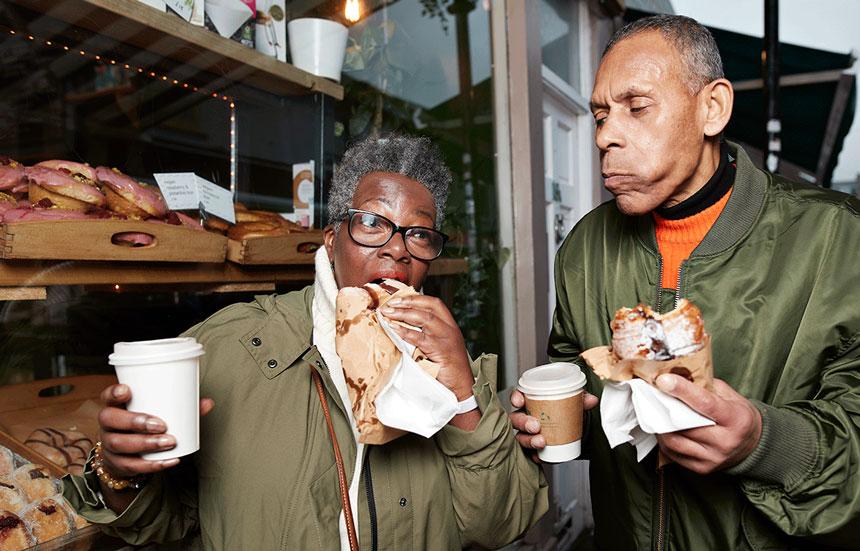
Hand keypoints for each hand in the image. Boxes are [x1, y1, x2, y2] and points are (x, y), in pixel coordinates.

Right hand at [98, 384, 214, 477]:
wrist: (128, 456)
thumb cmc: (145, 426)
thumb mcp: (157, 413)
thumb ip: (182, 407)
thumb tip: (208, 403)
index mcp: (116, 406)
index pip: (107, 396)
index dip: (114, 392)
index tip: (128, 390)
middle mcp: (107, 425)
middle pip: (110, 419)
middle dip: (135, 421)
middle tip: (162, 425)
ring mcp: (109, 445)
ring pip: (120, 444)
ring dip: (146, 443)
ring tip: (170, 442)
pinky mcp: (117, 464)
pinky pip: (131, 466)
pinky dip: (152, 464)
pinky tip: (170, 460)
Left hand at [379, 295, 473, 400]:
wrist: (461, 388)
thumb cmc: (448, 370)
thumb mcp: (439, 348)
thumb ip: (427, 337)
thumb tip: (402, 327)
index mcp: (450, 326)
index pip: (434, 303)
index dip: (416, 298)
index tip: (398, 298)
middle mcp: (450, 329)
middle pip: (429, 307)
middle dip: (407, 303)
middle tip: (389, 304)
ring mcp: (446, 339)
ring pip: (425, 318)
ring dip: (403, 314)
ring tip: (388, 313)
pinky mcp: (441, 351)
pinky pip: (420, 337)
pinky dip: (405, 331)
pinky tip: (393, 328)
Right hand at [510, 388, 598, 462]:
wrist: (573, 431)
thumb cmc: (566, 414)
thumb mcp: (573, 405)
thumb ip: (581, 400)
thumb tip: (592, 400)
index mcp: (531, 403)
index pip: (518, 397)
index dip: (516, 398)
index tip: (520, 401)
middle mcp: (525, 418)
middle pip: (516, 419)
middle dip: (523, 422)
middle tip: (535, 426)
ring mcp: (527, 434)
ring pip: (520, 436)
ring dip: (528, 440)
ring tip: (541, 442)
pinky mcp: (532, 449)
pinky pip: (528, 453)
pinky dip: (533, 455)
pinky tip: (539, 456)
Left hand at [654, 374, 761, 473]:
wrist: (753, 445)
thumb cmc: (738, 416)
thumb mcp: (730, 396)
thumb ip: (705, 386)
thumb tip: (677, 375)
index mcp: (735, 419)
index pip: (705, 403)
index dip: (682, 390)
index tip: (663, 380)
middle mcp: (725, 441)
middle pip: (685, 424)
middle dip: (664, 408)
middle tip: (653, 394)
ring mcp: (713, 458)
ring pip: (674, 440)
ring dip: (660, 425)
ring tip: (656, 412)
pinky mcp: (702, 468)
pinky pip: (673, 453)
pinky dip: (664, 439)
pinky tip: (665, 429)